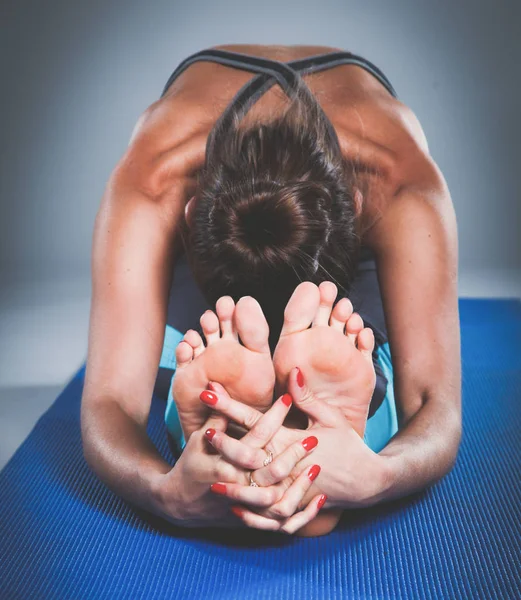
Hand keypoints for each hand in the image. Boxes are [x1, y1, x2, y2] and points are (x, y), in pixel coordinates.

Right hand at [153, 391, 324, 529]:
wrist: (180, 504)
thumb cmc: (191, 465)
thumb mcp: (199, 439)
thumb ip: (216, 416)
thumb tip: (218, 386)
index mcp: (223, 462)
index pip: (255, 436)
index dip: (272, 416)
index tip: (287, 399)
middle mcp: (235, 484)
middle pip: (271, 468)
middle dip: (294, 452)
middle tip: (313, 437)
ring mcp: (244, 504)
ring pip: (279, 498)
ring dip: (300, 484)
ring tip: (316, 466)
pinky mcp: (251, 517)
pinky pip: (281, 521)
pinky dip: (301, 511)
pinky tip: (319, 497)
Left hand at [204, 367, 390, 513]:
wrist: (368, 481)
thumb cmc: (349, 446)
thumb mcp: (330, 418)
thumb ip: (307, 397)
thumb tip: (291, 370)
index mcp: (293, 440)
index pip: (255, 420)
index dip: (229, 406)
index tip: (208, 393)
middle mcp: (288, 465)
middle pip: (247, 454)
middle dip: (222, 442)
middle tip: (201, 432)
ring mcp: (290, 488)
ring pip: (253, 487)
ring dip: (231, 479)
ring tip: (208, 472)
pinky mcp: (294, 506)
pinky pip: (268, 513)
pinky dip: (250, 510)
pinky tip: (233, 504)